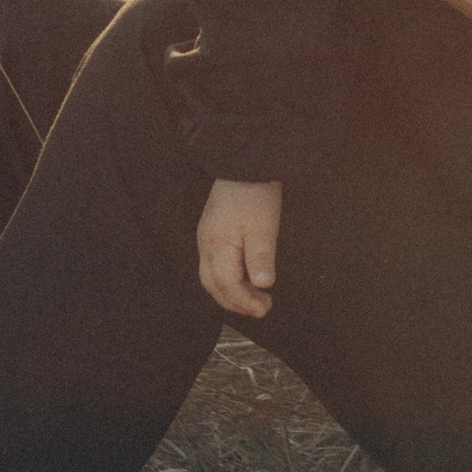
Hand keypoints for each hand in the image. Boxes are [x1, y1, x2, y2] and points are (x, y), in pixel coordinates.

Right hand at [197, 175, 280, 320]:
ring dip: (230, 292)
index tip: (265, 309)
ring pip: (211, 277)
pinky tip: (243, 279)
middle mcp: (206, 244)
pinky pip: (213, 265)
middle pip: (214, 285)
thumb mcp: (263, 226)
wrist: (244, 161)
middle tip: (261, 309)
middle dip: (236, 302)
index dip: (245, 302)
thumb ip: (260, 257)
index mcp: (217, 245)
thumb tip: (262, 285)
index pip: (227, 285)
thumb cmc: (255, 193)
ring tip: (254, 299)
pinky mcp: (212, 231)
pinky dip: (227, 279)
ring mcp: (206, 237)